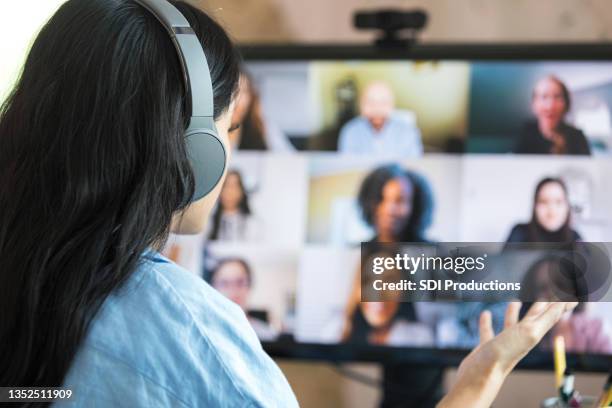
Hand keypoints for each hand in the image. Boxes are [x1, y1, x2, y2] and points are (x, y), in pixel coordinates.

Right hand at [438, 302, 576, 407]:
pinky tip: (486, 314)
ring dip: (514, 312)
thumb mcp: (530, 333)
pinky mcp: (488, 345)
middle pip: (534, 317)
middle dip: (541, 305)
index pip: (551, 315)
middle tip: (546, 294)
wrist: (482, 374)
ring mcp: (504, 341)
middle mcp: (521, 337)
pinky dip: (487, 321)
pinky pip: (489, 330)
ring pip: (512, 323)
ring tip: (514, 300)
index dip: (560, 305)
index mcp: (533, 332)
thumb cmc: (505, 354)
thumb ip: (546, 318)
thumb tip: (564, 303)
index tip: (568, 294)